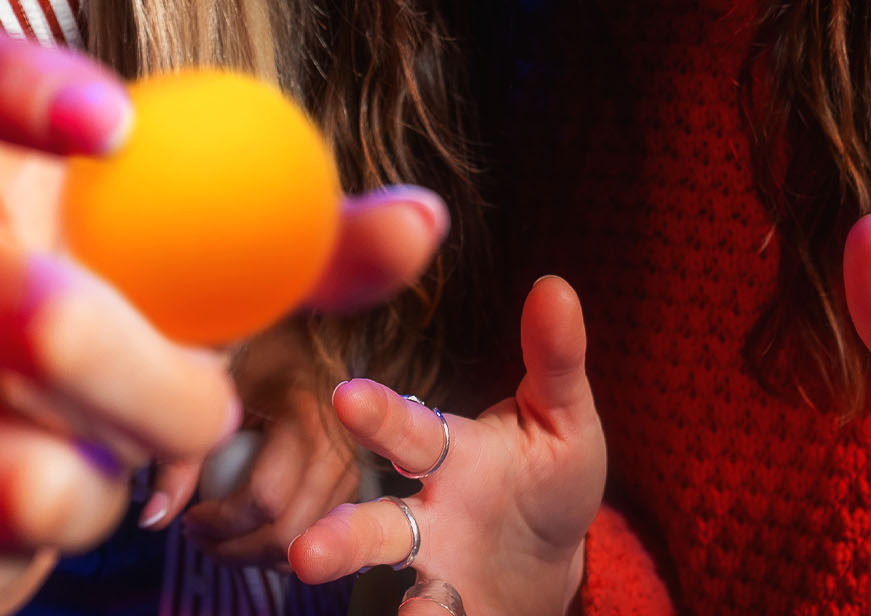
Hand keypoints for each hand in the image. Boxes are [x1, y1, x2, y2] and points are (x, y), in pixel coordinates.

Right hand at [0, 28, 449, 615]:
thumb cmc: (91, 365)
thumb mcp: (188, 300)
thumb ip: (296, 256)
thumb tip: (422, 219)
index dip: (23, 83)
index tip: (121, 122)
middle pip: (30, 315)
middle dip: (158, 395)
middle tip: (205, 414)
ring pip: (16, 476)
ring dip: (92, 502)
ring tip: (84, 474)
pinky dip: (11, 576)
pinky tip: (2, 538)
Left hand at [161, 323, 371, 564]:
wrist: (311, 336)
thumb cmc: (257, 354)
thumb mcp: (215, 393)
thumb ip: (182, 455)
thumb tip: (154, 519)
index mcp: (305, 419)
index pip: (263, 499)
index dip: (218, 522)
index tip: (189, 517)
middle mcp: (338, 450)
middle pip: (288, 535)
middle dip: (235, 550)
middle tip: (198, 536)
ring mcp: (351, 470)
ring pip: (306, 544)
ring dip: (257, 554)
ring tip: (218, 535)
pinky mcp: (351, 483)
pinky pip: (316, 533)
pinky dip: (281, 544)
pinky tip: (249, 528)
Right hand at [290, 275, 604, 615]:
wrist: (553, 562)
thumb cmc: (547, 475)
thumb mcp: (564, 419)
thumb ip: (555, 361)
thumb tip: (554, 286)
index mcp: (451, 453)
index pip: (411, 431)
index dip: (380, 416)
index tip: (347, 399)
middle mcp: (425, 512)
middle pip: (375, 525)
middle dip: (341, 539)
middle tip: (306, 554)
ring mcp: (431, 569)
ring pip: (387, 584)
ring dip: (362, 598)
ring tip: (333, 600)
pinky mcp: (447, 611)